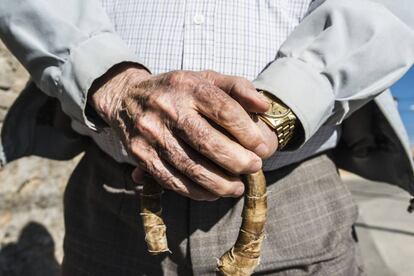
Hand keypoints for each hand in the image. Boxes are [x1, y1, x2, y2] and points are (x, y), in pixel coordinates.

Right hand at [90, 63, 276, 199]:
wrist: (127, 98)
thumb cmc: (178, 91)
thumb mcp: (206, 79)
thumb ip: (238, 88)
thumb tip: (264, 107)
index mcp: (187, 85)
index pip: (224, 110)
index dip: (247, 132)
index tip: (261, 148)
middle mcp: (166, 107)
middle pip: (207, 141)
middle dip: (237, 161)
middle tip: (254, 168)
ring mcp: (151, 133)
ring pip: (190, 166)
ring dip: (219, 183)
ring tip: (238, 187)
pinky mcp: (140, 154)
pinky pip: (172, 180)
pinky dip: (196, 191)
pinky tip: (213, 193)